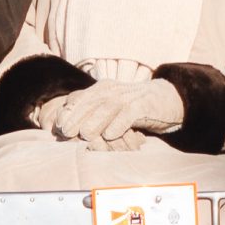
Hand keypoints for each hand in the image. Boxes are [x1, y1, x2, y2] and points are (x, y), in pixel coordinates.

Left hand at [49, 79, 184, 146]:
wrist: (166, 99)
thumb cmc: (133, 107)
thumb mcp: (110, 106)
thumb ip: (90, 111)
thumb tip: (65, 124)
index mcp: (101, 89)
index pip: (79, 97)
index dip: (67, 111)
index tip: (58, 126)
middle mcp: (113, 91)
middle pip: (90, 103)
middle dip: (76, 117)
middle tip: (66, 132)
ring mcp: (128, 97)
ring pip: (108, 108)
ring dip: (94, 121)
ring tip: (84, 135)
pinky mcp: (144, 105)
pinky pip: (129, 114)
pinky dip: (118, 124)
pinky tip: (110, 135)